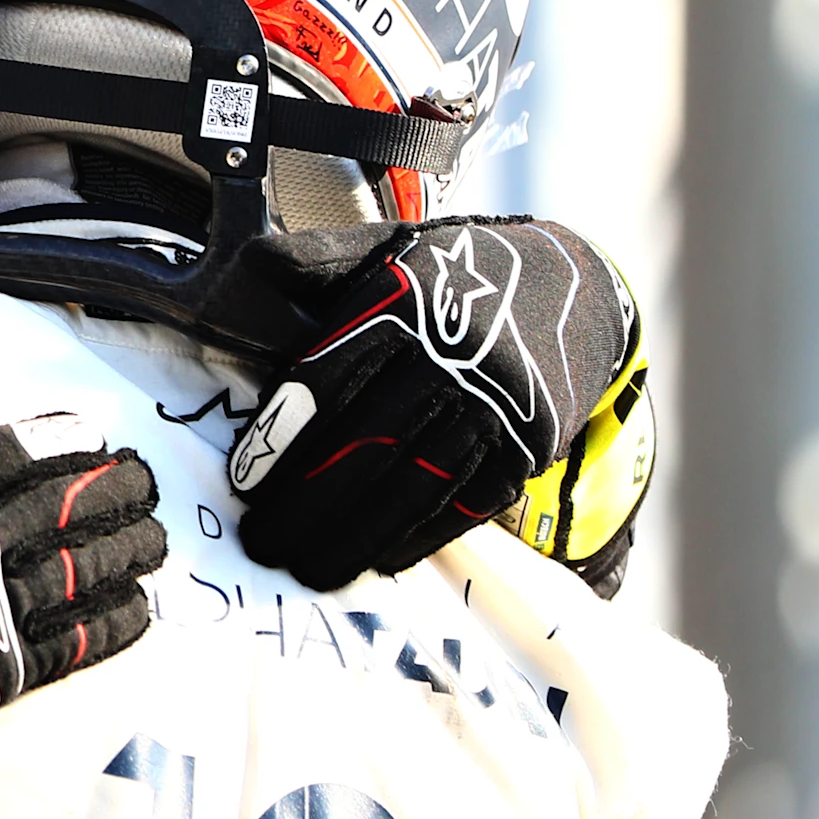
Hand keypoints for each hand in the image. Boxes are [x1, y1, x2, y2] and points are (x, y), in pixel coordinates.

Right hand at [0, 356, 160, 818]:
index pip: (7, 453)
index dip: (56, 440)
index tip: (93, 434)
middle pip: (62, 504)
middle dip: (113, 488)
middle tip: (147, 479)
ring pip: (84, 566)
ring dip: (130, 548)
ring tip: (160, 537)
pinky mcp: (3, 668)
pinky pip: (78, 640)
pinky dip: (118, 622)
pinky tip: (145, 608)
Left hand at [228, 216, 650, 593]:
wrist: (578, 290)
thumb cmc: (452, 275)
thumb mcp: (386, 247)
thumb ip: (312, 262)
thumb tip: (240, 275)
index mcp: (402, 304)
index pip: (328, 381)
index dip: (282, 438)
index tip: (243, 485)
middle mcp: (452, 357)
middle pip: (368, 444)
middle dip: (307, 504)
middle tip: (261, 545)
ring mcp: (496, 405)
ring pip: (415, 484)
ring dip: (356, 538)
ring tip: (309, 571)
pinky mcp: (528, 445)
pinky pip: (466, 503)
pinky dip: (418, 538)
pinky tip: (376, 561)